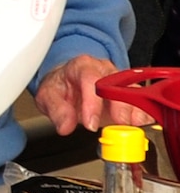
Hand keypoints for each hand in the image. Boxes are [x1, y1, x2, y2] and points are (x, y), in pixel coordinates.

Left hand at [34, 54, 152, 133]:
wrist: (68, 81)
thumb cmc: (61, 86)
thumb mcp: (48, 95)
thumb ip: (56, 110)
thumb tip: (65, 126)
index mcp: (82, 66)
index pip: (89, 79)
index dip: (92, 103)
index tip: (90, 123)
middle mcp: (104, 70)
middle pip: (117, 84)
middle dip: (120, 106)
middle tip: (119, 124)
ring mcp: (120, 80)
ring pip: (133, 91)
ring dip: (135, 110)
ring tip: (132, 126)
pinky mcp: (130, 92)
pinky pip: (142, 100)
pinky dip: (143, 112)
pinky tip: (140, 123)